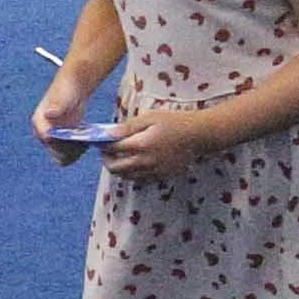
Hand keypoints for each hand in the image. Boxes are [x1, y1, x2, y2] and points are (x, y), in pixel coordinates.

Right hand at [29, 78, 90, 162]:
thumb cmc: (66, 89)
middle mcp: (42, 133)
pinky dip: (77, 151)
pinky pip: (68, 153)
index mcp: (39, 124)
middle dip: (69, 150)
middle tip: (83, 142)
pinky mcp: (62, 139)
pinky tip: (85, 142)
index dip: (63, 144)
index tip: (77, 139)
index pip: (49, 142)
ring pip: (62, 156)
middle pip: (55, 152)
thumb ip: (57, 107)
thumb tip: (49, 114)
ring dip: (74, 153)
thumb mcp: (63, 97)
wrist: (73, 86)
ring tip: (85, 142)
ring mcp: (52, 137)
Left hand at [104, 98, 222, 179]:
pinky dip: (133, 175)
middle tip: (106, 153)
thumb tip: (109, 134)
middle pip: (116, 168)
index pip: (113, 149)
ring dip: (119, 169)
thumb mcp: (149, 117)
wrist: (198, 135)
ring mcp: (153, 171)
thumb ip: (128, 127)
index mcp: (140, 145)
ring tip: (118, 159)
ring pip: (127, 177)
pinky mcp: (162, 176)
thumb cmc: (174, 122)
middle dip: (107, 161)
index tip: (101, 142)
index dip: (104, 146)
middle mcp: (144, 161)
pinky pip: (141, 180)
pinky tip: (134, 165)